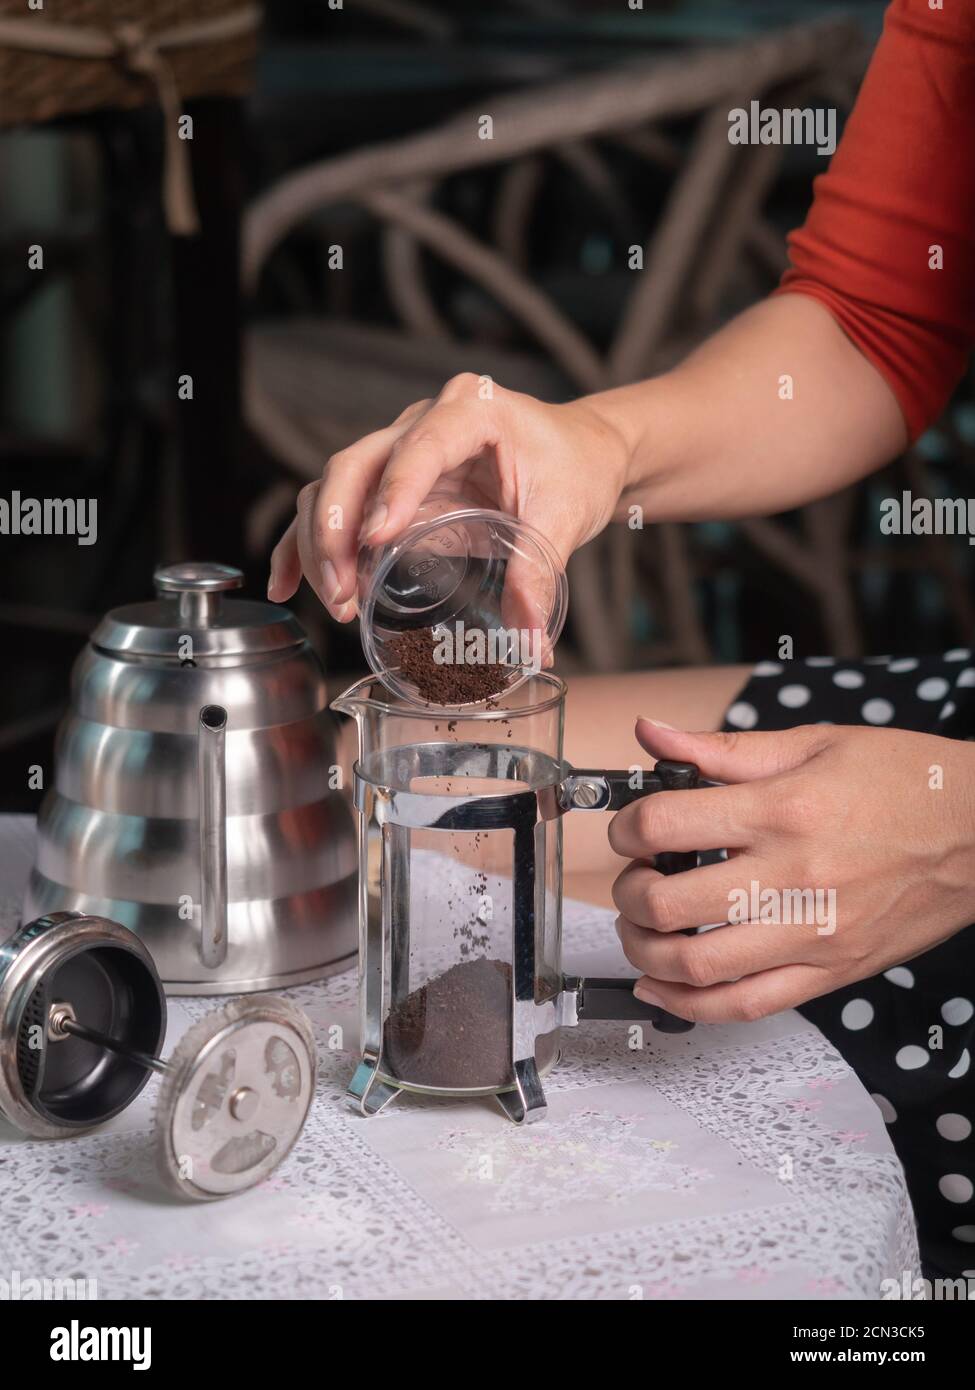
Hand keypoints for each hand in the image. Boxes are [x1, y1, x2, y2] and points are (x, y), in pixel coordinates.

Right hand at [266, 373, 628, 618]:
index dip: (393, 492)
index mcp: (472, 409)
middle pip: (356, 465)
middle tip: (344, 592)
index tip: (373, 541)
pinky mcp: (391, 483)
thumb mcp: (563, 518)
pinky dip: (307, 544)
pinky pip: (337, 507)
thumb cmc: (575, 467)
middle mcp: (425, 420)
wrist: (583, 453)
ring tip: (337, 602)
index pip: (420, 445)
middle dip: (337, 531)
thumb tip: (529, 644)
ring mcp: (401, 448)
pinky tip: (287, 582)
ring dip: (321, 544)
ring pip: (335, 486)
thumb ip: (539, 578)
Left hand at [609, 718, 974, 1021]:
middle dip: (627, 892)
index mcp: (782, 810)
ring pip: (696, 965)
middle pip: (666, 902)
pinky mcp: (830, 971)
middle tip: (634, 878)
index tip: (631, 829)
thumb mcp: (815, 744)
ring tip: (643, 929)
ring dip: (646, 951)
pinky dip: (689, 1004)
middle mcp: (792, 876)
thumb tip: (653, 734)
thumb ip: (723, 749)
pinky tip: (661, 985)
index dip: (626, 827)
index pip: (665, 825)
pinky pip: (746, 1005)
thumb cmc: (907, 782)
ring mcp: (811, 932)